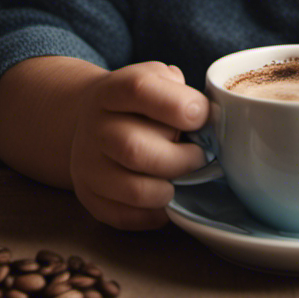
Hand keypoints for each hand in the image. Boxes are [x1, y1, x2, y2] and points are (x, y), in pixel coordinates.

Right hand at [69, 62, 208, 229]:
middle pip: (134, 148)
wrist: (94, 121)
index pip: (139, 90)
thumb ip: (181, 92)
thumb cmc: (141, 103)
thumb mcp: (157, 81)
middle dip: (180, 158)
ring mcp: (87, 165)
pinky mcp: (89, 196)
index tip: (202, 117)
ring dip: (170, 189)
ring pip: (134, 189)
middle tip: (200, 157)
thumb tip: (211, 118)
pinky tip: (166, 197)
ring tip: (182, 179)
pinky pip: (125, 216)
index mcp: (113, 90)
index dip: (178, 105)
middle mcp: (95, 127)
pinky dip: (155, 214)